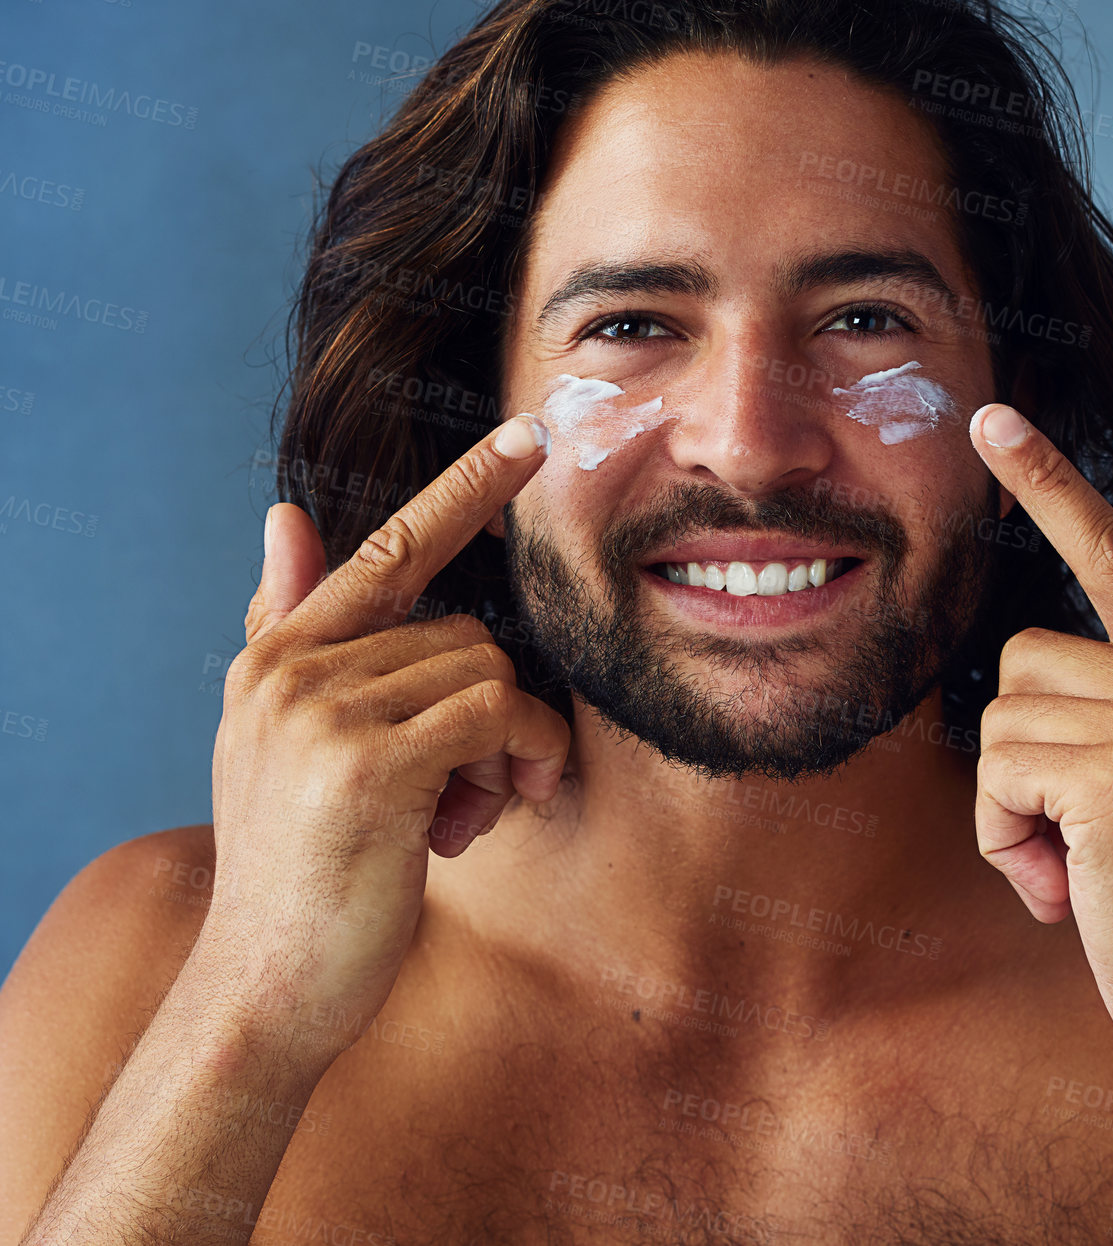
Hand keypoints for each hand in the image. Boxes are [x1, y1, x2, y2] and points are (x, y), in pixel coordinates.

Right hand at [200, 413, 569, 1062]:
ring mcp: (324, 708)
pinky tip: (479, 820)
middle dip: (491, 715)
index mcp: (279, 655)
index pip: (388, 547)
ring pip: (487, 671)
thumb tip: (283, 517)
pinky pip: (497, 712)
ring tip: (463, 813)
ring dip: (506, 749)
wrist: (265, 990)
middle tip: (473, 790)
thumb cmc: (299, 866)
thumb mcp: (281, 743)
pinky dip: (521, 759)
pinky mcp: (368, 760)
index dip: (466, 489)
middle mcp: (292, 667)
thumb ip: (291, 630)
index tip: (530, 438)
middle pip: (463, 633)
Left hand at [968, 402, 1112, 1079]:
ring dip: (1012, 803)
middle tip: (1082, 828)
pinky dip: (1004, 838)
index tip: (993, 416)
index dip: (1050, 480)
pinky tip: (1066, 882)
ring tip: (1078, 855)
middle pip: (1020, 660)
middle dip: (1024, 754)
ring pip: (999, 718)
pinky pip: (996, 772)